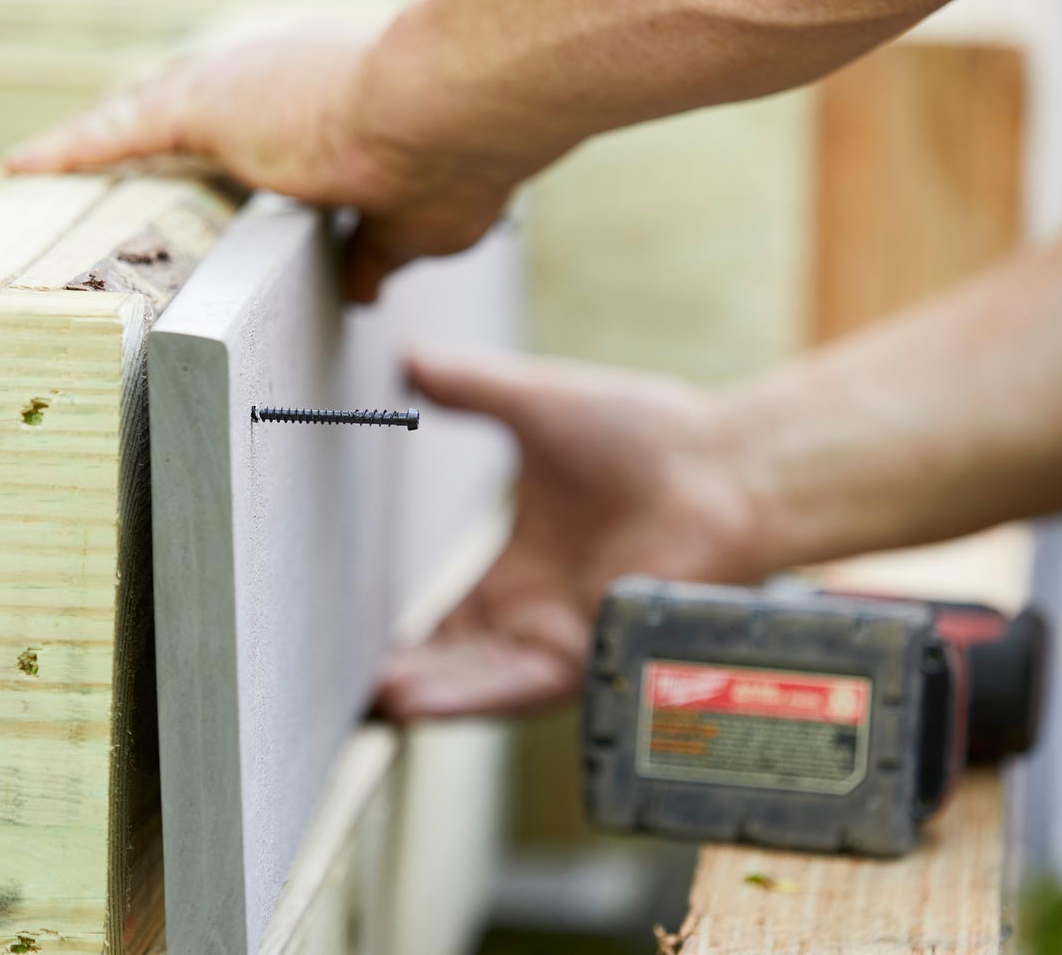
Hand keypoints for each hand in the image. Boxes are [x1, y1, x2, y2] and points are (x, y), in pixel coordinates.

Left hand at [4, 25, 520, 301]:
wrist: (449, 111)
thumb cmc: (456, 160)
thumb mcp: (419, 226)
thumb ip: (381, 253)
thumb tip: (365, 288)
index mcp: (333, 117)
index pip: (267, 143)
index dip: (241, 165)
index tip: (220, 190)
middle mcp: (279, 88)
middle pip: (194, 119)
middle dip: (155, 144)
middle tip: (110, 172)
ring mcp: (241, 90)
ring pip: (146, 117)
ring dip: (102, 147)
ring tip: (47, 171)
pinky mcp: (209, 104)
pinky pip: (121, 131)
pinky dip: (74, 149)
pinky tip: (23, 166)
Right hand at [377, 349, 762, 719]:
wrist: (720, 463)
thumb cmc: (644, 434)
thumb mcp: (531, 406)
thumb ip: (467, 388)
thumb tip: (407, 357)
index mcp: (524, 572)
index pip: (451, 624)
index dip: (404, 642)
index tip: (351, 649)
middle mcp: (541, 615)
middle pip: (456, 664)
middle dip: (402, 682)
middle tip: (341, 693)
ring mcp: (565, 637)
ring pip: (479, 683)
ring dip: (425, 696)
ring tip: (369, 704)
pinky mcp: (589, 649)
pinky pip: (517, 686)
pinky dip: (466, 696)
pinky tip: (417, 703)